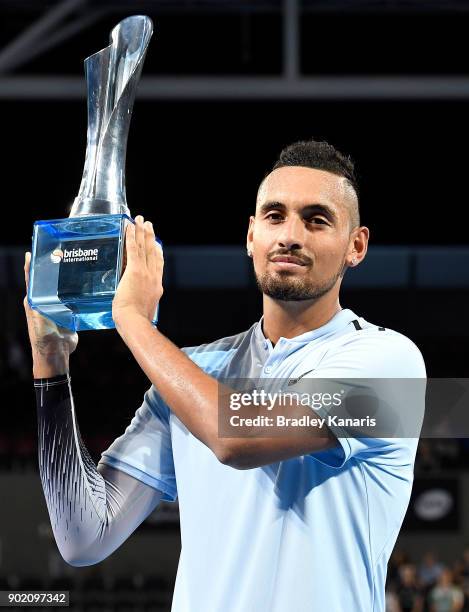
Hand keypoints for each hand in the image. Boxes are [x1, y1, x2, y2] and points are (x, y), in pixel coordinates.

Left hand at [23, 252, 77, 376]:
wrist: (56, 353)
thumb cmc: (43, 337)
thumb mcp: (37, 317)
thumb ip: (36, 303)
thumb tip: (35, 288)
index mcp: (34, 300)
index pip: (32, 278)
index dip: (33, 263)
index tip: (36, 248)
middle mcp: (45, 300)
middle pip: (49, 280)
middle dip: (53, 266)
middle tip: (61, 250)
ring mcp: (58, 305)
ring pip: (63, 287)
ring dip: (68, 277)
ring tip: (75, 262)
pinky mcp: (70, 312)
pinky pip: (75, 298)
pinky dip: (79, 290)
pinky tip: (86, 282)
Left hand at [112, 215, 162, 325]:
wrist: (136, 322)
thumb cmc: (136, 322)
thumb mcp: (142, 311)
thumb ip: (139, 303)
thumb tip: (132, 304)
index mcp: (156, 287)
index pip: (158, 265)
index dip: (157, 252)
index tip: (156, 244)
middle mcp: (154, 277)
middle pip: (153, 252)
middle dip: (150, 237)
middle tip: (149, 225)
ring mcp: (145, 273)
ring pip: (144, 248)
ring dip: (142, 232)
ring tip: (141, 220)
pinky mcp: (134, 271)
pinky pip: (133, 250)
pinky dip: (131, 237)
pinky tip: (129, 227)